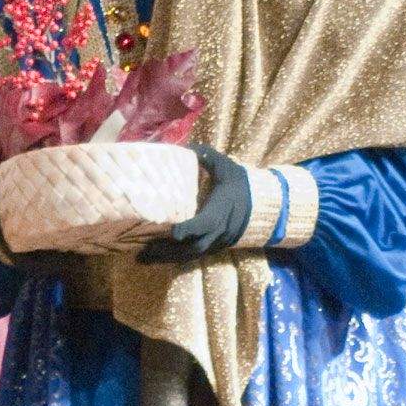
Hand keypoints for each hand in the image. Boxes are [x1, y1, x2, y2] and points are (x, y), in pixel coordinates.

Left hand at [137, 144, 251, 264]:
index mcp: (220, 211)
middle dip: (170, 250)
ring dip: (168, 258)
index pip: (206, 223)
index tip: (174, 232)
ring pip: (192, 256)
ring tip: (143, 258)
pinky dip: (176, 258)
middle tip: (145, 250)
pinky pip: (194, 257)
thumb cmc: (239, 184)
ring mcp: (217, 242)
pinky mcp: (215, 247)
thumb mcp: (225, 167)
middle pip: (194, 247)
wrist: (262, 204)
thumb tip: (188, 146)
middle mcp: (218, 231)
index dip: (191, 228)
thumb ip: (207, 157)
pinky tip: (157, 258)